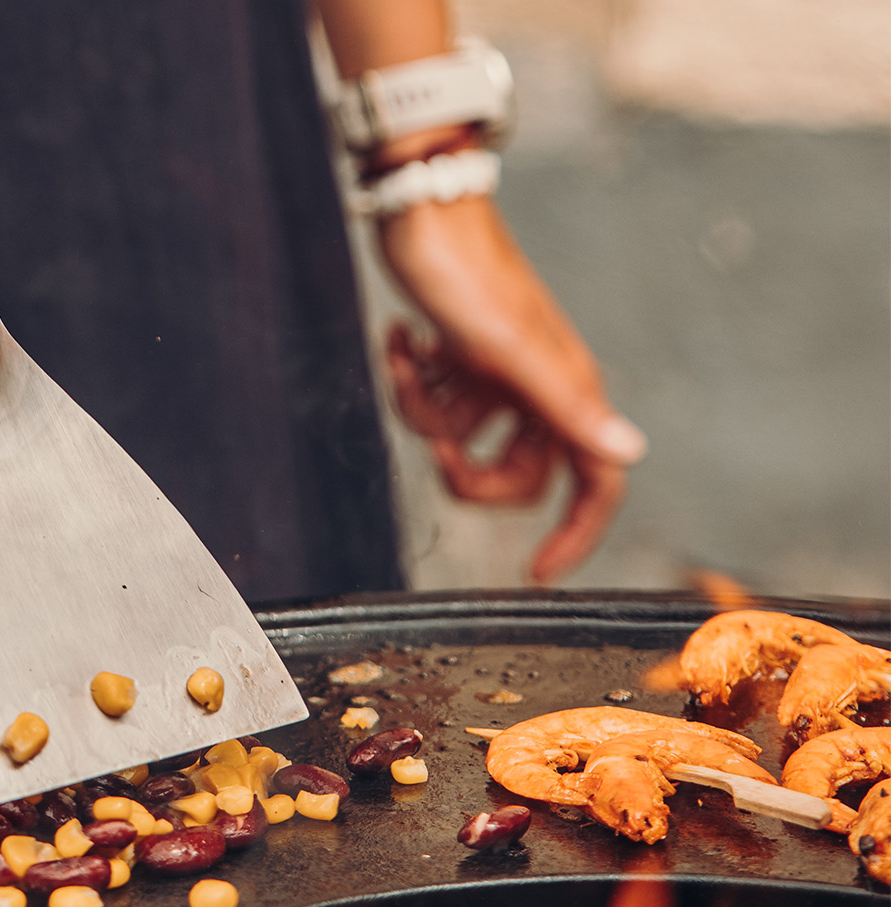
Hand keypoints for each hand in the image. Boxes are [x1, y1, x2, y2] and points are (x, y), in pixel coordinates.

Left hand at [378, 194, 647, 584]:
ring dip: (424, 410)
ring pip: (463, 438)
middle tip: (438, 454)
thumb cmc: (468, 275)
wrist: (421, 213)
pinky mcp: (461, 360)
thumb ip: (569, 405)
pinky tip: (402, 340)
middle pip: (517, 475)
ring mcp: (498, 376)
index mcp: (566, 390)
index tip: (536, 571)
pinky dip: (410, 378)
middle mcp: (539, 388)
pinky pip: (435, 402)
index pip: (594, 480)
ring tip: (411, 359)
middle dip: (469, 472)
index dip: (575, 532)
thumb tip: (627, 454)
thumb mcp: (512, 349)